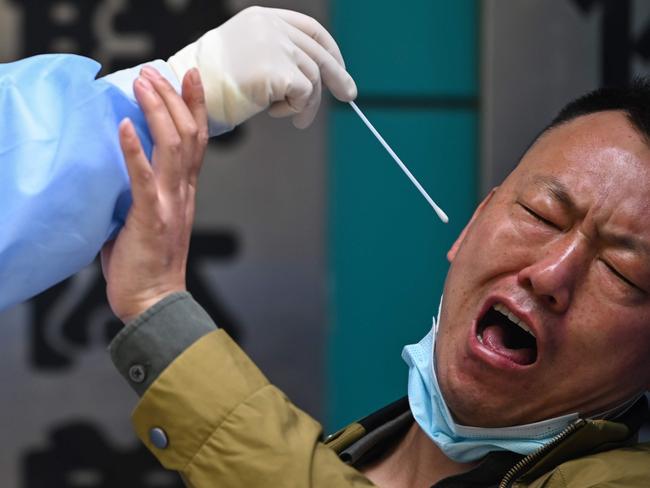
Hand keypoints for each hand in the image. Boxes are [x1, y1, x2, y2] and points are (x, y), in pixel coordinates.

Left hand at [101, 67, 207, 323]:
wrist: (155, 303)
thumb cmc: (148, 265)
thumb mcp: (150, 220)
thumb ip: (142, 192)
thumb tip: (120, 169)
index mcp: (185, 192)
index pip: (196, 141)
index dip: (196, 107)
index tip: (189, 77)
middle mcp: (183, 192)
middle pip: (189, 135)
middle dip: (176, 98)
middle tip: (158, 71)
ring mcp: (170, 203)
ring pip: (173, 147)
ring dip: (158, 112)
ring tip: (142, 84)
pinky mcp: (151, 217)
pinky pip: (143, 178)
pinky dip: (133, 151)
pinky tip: (121, 127)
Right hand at [167, 6, 356, 129]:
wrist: (185, 92)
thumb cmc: (210, 81)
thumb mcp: (246, 55)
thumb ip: (277, 55)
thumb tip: (313, 74)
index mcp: (263, 18)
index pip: (310, 29)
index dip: (329, 49)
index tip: (337, 66)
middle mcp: (271, 27)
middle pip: (318, 53)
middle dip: (338, 76)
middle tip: (349, 94)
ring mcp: (275, 46)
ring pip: (313, 78)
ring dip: (307, 104)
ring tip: (293, 118)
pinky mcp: (278, 70)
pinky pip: (304, 94)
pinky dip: (296, 109)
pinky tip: (275, 113)